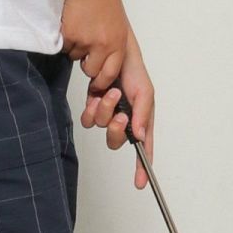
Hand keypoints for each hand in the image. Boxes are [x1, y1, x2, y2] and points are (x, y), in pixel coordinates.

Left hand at [79, 38, 154, 189]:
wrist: (111, 51)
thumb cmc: (133, 70)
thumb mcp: (144, 91)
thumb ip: (143, 114)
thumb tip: (141, 137)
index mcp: (140, 119)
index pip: (143, 147)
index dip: (142, 166)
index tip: (140, 182)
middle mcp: (124, 120)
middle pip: (116, 140)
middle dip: (116, 128)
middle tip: (120, 113)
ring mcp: (107, 113)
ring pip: (100, 127)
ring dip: (104, 110)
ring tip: (109, 92)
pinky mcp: (92, 106)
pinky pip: (88, 119)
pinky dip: (91, 108)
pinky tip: (95, 95)